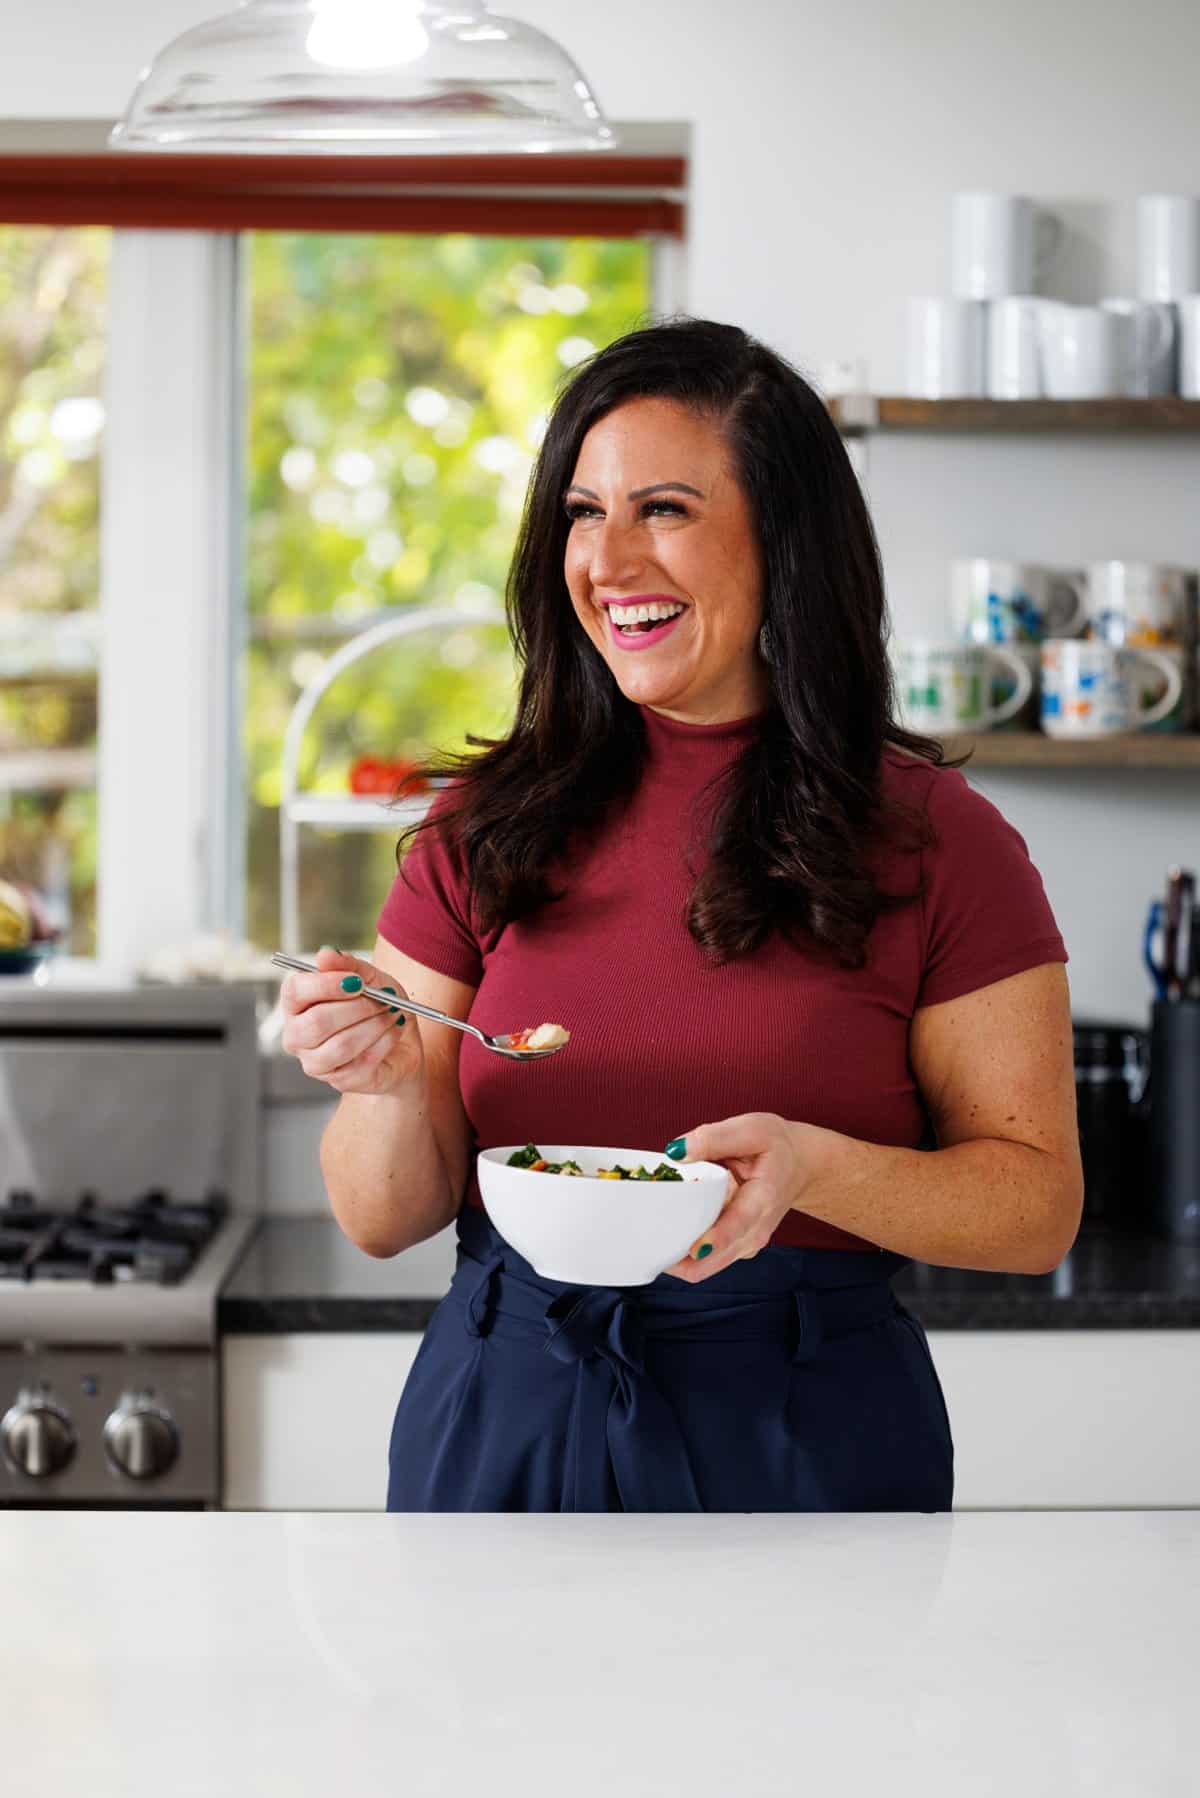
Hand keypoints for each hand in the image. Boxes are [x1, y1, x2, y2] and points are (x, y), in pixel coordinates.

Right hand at [279, 946, 424, 1095]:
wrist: (403, 1043)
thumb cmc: (378, 1007)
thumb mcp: (370, 979)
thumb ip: (348, 966)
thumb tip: (325, 954)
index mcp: (297, 1006)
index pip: (295, 991)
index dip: (326, 984)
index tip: (357, 981)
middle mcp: (298, 1036)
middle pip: (317, 1022)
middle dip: (357, 1008)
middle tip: (382, 1000)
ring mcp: (316, 1063)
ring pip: (341, 1045)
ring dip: (374, 1026)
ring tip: (392, 1015)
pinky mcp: (340, 1081)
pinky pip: (362, 1062)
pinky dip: (385, 1042)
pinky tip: (394, 1032)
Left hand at [660, 1112, 840, 1282]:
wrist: (801, 1163)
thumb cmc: (776, 1145)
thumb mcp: (751, 1129)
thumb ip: (713, 1139)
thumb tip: (677, 1152)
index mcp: (762, 1200)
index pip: (736, 1226)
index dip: (713, 1240)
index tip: (692, 1249)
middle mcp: (755, 1231)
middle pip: (713, 1261)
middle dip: (679, 1258)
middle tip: (646, 1240)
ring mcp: (746, 1243)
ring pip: (706, 1266)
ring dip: (678, 1257)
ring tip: (651, 1235)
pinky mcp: (737, 1247)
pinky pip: (707, 1259)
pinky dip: (686, 1252)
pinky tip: (669, 1232)